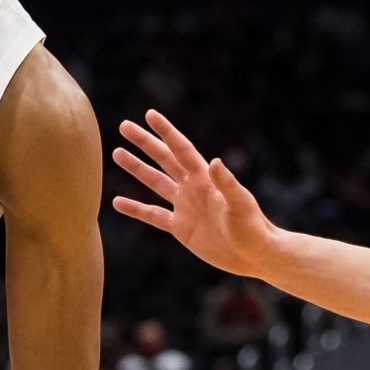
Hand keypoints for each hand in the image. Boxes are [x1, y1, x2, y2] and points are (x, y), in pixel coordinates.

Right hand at [111, 110, 278, 276]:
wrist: (253, 254)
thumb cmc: (252, 228)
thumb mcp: (241, 204)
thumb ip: (227, 184)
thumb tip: (214, 161)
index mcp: (205, 179)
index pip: (181, 149)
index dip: (166, 132)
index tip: (150, 114)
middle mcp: (192, 188)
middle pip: (163, 159)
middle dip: (144, 143)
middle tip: (124, 126)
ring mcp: (184, 207)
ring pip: (155, 182)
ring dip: (136, 168)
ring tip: (117, 153)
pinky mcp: (180, 227)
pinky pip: (152, 215)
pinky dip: (135, 209)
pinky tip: (117, 202)